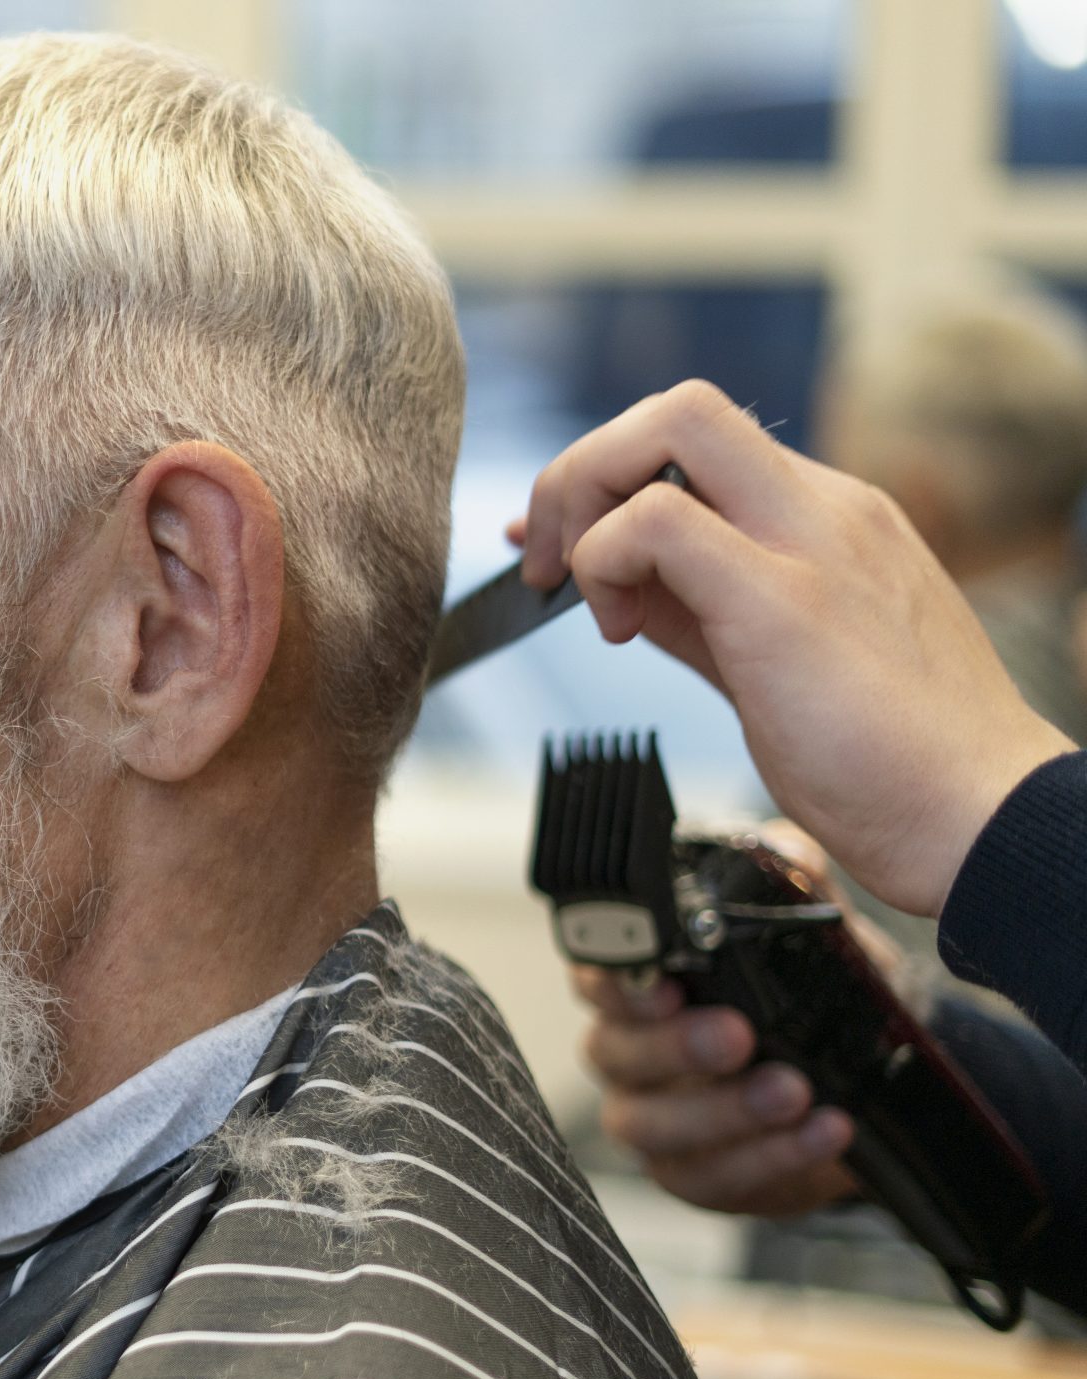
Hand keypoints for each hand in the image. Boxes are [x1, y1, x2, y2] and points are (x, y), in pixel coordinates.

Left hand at [513, 382, 1075, 916]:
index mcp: (828, 520)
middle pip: (680, 407)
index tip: (556, 551)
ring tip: (590, 604)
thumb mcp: (776, 663)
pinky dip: (604, 562)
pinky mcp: (786, 597)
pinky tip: (620, 632)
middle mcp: (825, 510)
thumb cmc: (891, 761)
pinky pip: (659, 518)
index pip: (697, 448)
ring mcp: (813, 541)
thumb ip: (698, 615)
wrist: (979, 821)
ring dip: (587, 503)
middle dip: (583, 469)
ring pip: (672, 422)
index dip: (607, 482)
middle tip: (549, 564)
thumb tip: (619, 596)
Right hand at [573, 825, 895, 1218]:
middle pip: (614, 1053)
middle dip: (675, 1047)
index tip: (666, 982)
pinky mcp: (696, 1176)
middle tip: (739, 1036)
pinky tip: (828, 1129)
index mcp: (638, 985)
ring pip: (652, 1126)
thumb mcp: (809, 929)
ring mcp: (655, 1119)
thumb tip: (789, 854)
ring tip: (793, 1090)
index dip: (618, 982)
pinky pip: (714, 1178)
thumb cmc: (810, 994)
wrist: (864, 1075)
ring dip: (723, 1111)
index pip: (596, 975)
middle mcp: (628, 1052)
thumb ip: (793, 884)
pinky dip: (773, 1157)